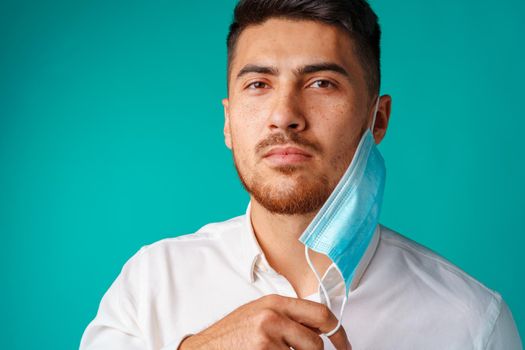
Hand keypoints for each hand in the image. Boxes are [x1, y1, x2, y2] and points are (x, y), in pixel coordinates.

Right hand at [178, 294, 350, 349]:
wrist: (202, 349)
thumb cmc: (231, 335)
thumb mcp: (259, 314)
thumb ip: (287, 316)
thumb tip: (317, 326)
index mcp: (275, 302)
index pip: (321, 314)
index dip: (339, 333)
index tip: (344, 345)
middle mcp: (273, 316)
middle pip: (316, 343)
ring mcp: (267, 337)